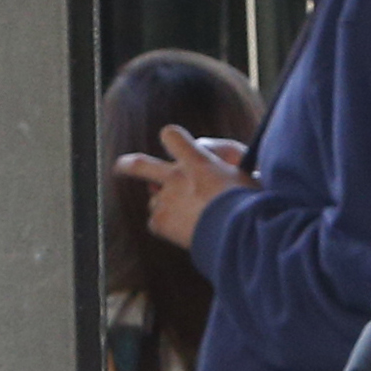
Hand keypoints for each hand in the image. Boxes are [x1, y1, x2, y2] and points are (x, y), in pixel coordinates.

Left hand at [113, 126, 246, 254]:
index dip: (172, 139)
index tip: (172, 141)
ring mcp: (165, 200)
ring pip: (154, 200)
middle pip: (139, 165)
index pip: (171, 135)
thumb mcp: (245, 171)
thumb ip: (226, 160)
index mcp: (195, 160)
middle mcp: (175, 177)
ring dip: (164, 206)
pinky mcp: (161, 223)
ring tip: (187, 217)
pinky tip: (184, 231)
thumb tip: (214, 157)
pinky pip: (156, 222)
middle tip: (121, 167)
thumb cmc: (250, 203)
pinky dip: (166, 227)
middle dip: (127, 165)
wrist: (239, 234)